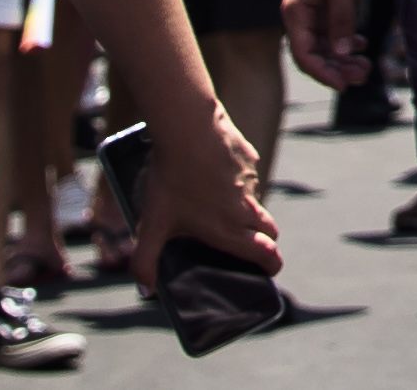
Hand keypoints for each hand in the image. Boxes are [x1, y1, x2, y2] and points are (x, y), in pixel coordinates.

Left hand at [123, 104, 283, 291]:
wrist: (188, 128)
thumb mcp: (152, 224)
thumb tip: (146, 290)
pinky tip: (212, 172)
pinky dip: (237, 180)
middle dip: (264, 240)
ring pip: (256, 201)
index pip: (266, 253)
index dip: (272, 264)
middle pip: (270, 229)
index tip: (269, 270)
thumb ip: (144, 261)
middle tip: (247, 244)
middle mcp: (246, 207)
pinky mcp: (247, 156)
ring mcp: (250, 180)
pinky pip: (247, 174)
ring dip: (246, 209)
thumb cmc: (172, 179)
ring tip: (216, 204)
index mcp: (229, 229)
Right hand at [282, 0, 366, 89]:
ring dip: (342, 57)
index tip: (344, 85)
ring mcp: (310, 10)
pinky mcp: (321, 3)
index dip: (323, 73)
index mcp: (295, 13)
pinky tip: (360, 44)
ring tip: (366, 66)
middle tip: (363, 75)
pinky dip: (344, 40)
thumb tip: (342, 53)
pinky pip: (330, 30)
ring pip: (324, 44)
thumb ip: (341, 19)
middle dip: (337, 69)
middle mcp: (299, 15)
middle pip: (314, 54)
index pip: (304, 55)